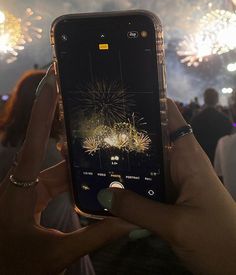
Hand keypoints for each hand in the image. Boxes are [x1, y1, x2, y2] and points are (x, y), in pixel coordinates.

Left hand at [0, 67, 133, 274]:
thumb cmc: (13, 268)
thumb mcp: (56, 254)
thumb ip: (95, 235)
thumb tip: (129, 220)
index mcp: (20, 187)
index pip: (34, 137)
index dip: (44, 106)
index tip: (53, 79)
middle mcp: (21, 182)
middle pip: (51, 152)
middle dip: (74, 137)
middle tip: (96, 117)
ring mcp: (24, 191)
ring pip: (56, 172)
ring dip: (78, 166)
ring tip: (106, 152)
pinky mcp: (28, 200)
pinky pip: (54, 185)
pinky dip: (73, 184)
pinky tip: (93, 184)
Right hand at [98, 99, 235, 274]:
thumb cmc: (217, 239)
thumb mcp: (176, 225)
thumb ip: (138, 210)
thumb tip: (103, 193)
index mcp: (188, 157)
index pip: (170, 117)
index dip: (149, 101)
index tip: (120, 95)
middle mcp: (180, 163)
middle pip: (151, 140)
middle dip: (125, 135)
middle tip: (91, 129)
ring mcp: (175, 182)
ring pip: (146, 165)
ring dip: (124, 163)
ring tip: (91, 154)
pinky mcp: (170, 199)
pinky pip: (146, 186)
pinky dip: (129, 185)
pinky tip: (105, 185)